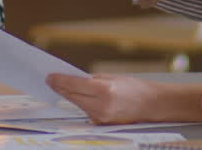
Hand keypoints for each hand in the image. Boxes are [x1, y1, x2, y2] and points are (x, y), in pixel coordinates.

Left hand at [47, 73, 163, 124]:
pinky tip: (76, 97)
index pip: (74, 85)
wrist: (152, 105)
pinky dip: (81, 103)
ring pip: (78, 105)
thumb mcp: (113, 77)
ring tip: (60, 86)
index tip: (49, 77)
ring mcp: (101, 117)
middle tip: (50, 81)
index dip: (60, 81)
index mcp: (104, 90)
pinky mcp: (102, 124)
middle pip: (73, 97)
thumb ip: (93, 79)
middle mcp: (101, 106)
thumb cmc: (135, 88)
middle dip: (60, 88)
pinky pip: (86, 112)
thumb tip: (74, 80)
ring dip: (69, 96)